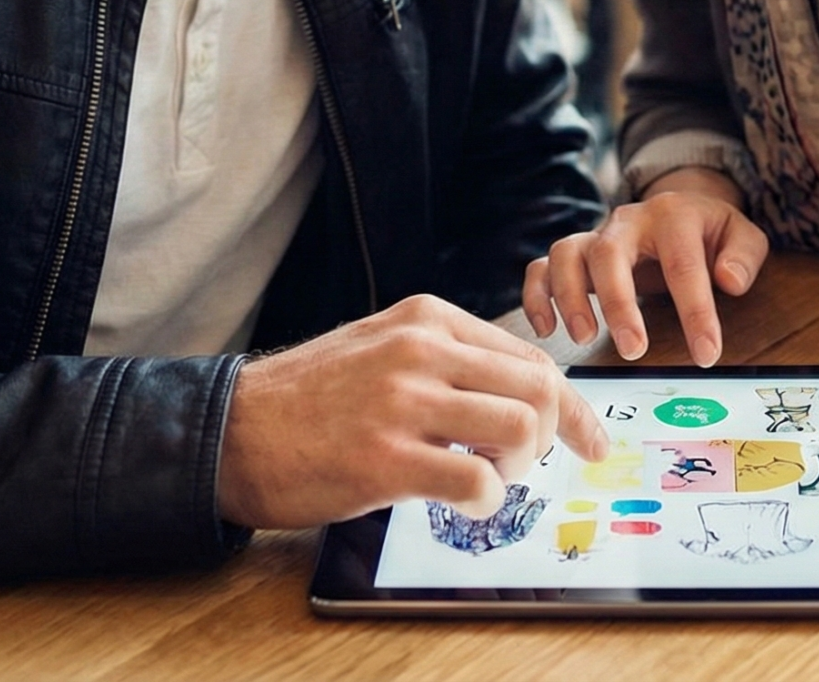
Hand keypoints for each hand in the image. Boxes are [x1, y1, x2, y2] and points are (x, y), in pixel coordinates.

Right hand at [217, 295, 608, 527]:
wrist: (229, 432)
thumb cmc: (307, 401)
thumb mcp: (379, 348)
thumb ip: (445, 361)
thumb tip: (521, 397)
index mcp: (426, 318)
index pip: (531, 357)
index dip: (571, 407)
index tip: (589, 440)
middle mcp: (421, 350)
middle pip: (539, 389)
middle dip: (553, 437)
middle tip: (525, 466)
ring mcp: (404, 402)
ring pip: (521, 429)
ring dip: (519, 469)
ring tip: (486, 480)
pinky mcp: (386, 458)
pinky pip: (478, 480)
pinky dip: (487, 500)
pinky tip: (463, 501)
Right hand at [520, 167, 768, 366]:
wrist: (680, 209)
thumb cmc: (710, 232)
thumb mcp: (741, 235)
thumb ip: (743, 255)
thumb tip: (729, 280)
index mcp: (673, 216)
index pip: (682, 265)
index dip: (695, 312)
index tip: (706, 354)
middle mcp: (627, 221)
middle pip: (609, 254)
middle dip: (618, 304)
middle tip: (634, 350)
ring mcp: (596, 236)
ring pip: (566, 254)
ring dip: (569, 298)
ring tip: (584, 338)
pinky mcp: (575, 254)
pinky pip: (542, 266)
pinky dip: (537, 295)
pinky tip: (547, 329)